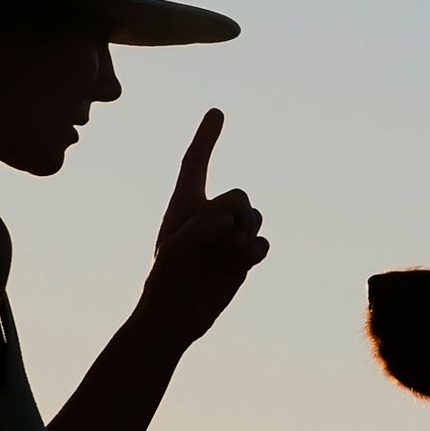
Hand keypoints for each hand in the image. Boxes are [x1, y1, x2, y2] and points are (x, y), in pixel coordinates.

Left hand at [141, 109, 269, 342]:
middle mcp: (208, 216)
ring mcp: (227, 236)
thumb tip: (229, 218)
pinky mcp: (242, 257)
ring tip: (227, 257)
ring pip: (254, 217)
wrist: (177, 318)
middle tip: (220, 242)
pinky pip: (262, 243)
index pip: (195, 165)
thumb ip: (201, 226)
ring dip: (245, 236)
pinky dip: (253, 253)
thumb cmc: (167, 282)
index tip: (217, 112)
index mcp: (184, 207)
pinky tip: (238, 266)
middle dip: (237, 216)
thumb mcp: (176, 250)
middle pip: (239, 196)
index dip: (206, 138)